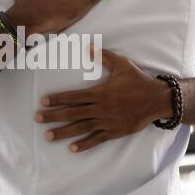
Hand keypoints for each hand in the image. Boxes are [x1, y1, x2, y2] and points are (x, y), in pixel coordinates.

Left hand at [35, 48, 174, 152]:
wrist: (156, 100)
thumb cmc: (138, 81)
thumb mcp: (122, 65)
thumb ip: (104, 56)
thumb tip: (89, 46)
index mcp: (100, 93)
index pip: (73, 96)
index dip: (57, 99)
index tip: (43, 101)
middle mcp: (100, 108)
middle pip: (72, 113)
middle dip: (53, 116)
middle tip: (38, 119)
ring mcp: (106, 121)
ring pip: (81, 128)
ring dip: (63, 132)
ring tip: (48, 136)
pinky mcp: (114, 131)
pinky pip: (96, 139)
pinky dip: (84, 144)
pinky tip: (72, 148)